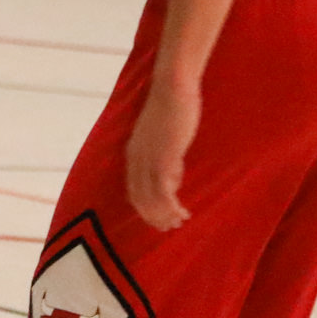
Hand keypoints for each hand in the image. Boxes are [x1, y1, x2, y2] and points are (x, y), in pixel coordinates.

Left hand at [123, 74, 199, 230]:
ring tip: (179, 222)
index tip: (158, 219)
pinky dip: (171, 206)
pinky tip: (183, 212)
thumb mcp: (164, 138)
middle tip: (169, 228)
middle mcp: (136, 158)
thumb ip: (166, 158)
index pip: (133, 189)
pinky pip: (164, 190)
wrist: (173, 89)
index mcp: (133, 153)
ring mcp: (148, 158)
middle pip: (139, 197)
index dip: (144, 207)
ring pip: (151, 198)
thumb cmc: (173, 109)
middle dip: (153, 216)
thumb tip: (173, 179)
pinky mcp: (163, 157)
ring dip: (164, 214)